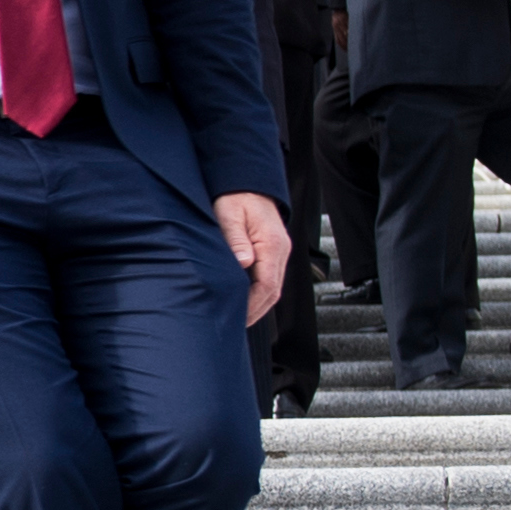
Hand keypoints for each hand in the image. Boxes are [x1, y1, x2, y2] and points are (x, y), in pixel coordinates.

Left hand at [215, 191, 290, 325]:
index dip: (251, 306)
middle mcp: (280, 251)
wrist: (246, 182)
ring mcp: (278, 253)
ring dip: (257, 306)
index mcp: (273, 244)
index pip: (267, 285)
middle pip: (273, 293)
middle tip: (233, 327)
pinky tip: (242, 302)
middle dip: (254, 312)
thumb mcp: (230, 213)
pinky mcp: (271, 253)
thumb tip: (244, 263)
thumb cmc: (235, 196)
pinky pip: (268, 279)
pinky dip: (257, 294)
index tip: (235, 318)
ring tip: (236, 320)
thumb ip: (236, 238)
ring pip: (272, 288)